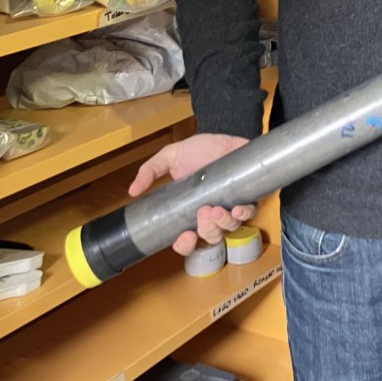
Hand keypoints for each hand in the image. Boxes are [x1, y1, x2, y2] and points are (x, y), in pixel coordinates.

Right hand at [128, 132, 255, 255]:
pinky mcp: (248, 197)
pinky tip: (237, 208)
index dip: (185, 245)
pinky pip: (249, 213)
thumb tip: (132, 191)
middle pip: (210, 237)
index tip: (184, 237)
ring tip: (217, 209)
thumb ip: (151, 171)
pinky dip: (243, 213)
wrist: (224, 135)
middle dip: (206, 231)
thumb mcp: (170, 157)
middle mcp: (211, 214)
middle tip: (203, 213)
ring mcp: (230, 207)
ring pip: (229, 229)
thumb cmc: (199, 149)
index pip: (187, 241)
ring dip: (222, 223)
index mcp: (190, 212)